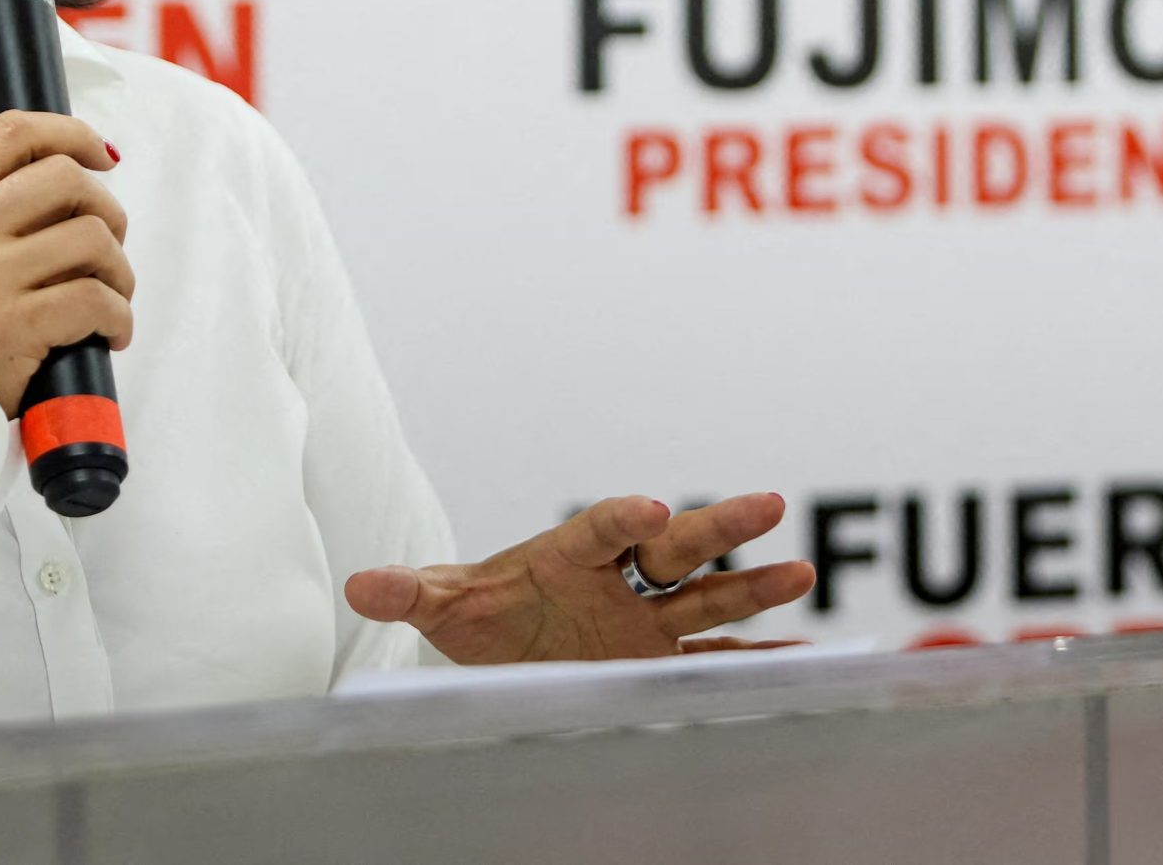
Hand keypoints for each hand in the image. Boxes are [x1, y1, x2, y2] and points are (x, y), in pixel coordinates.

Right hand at [0, 110, 130, 415]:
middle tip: (104, 251)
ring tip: (107, 298)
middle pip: (64, 179)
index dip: (70, 133)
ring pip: (91, 237)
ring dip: (118, 271)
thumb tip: (74, 166)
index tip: (101, 156)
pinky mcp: (8, 328)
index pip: (11, 133)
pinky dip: (118, 317)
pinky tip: (108, 334)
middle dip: (106, 211)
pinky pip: (97, 298)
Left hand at [344, 493, 814, 663]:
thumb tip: (361, 585)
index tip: (645, 510)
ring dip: (752, 586)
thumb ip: (412, 593)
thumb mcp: (444, 608)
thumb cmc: (476, 618)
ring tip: (800, 572)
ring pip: (706, 596)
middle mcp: (616, 579)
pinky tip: (801, 659)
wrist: (502, 648)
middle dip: (717, 527)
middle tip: (767, 503)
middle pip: (672, 547)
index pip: (598, 528)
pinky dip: (754, 657)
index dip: (621, 518)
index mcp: (566, 553)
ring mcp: (643, 619)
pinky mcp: (657, 658)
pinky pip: (713, 656)